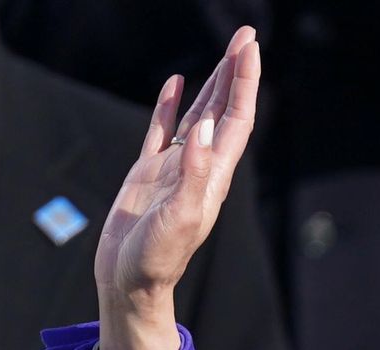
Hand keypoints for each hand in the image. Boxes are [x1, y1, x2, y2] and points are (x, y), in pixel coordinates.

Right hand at [94, 27, 260, 349]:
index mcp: (214, 177)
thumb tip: (205, 128)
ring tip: (224, 53)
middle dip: (235, 73)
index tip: (249, 48)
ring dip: (212, 84)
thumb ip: (195, 174)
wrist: (130, 284)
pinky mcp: (148, 174)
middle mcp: (200, 168)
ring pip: (198, 114)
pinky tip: (177, 82)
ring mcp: (174, 168)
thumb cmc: (157, 260)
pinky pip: (162, 129)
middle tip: (244, 35)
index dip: (244, 82)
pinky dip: (169, 103)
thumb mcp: (180, 218)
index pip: (235, 120)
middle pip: (224, 110)